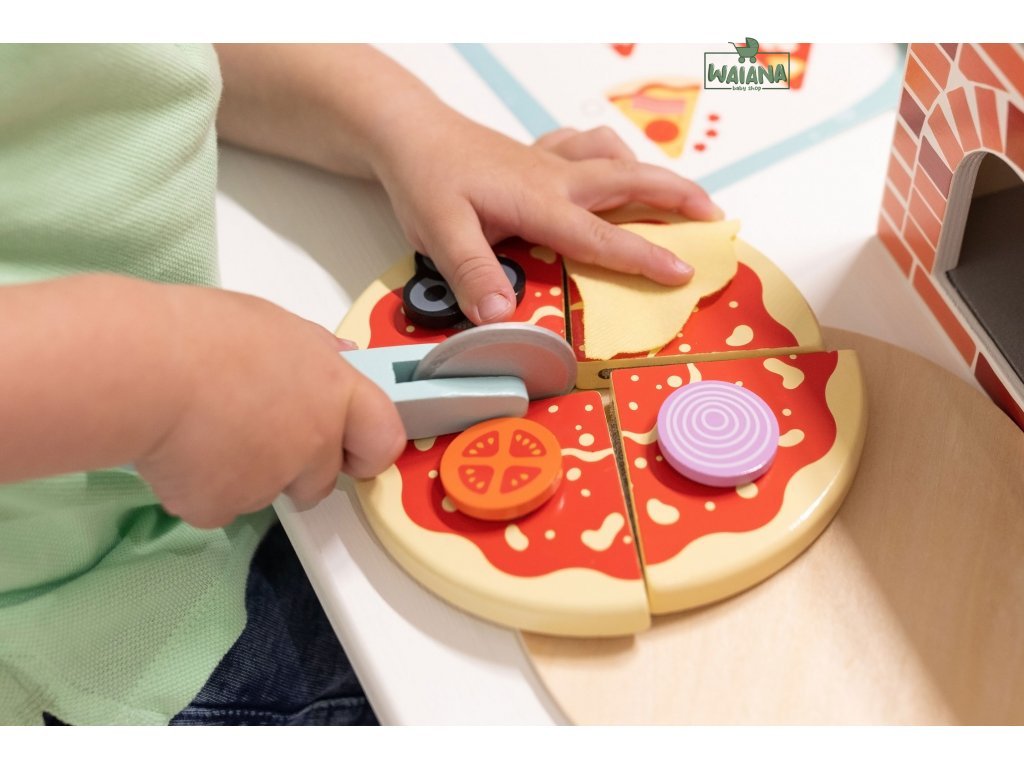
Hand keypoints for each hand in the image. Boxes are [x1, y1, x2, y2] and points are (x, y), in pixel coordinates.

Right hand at [136, 285, 404, 527]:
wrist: (146, 370)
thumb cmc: (206, 333)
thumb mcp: (274, 323)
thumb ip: (315, 350)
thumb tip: (339, 357)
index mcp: (335, 393)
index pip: (384, 438)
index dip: (368, 449)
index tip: (352, 450)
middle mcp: (314, 444)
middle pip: (322, 479)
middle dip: (296, 469)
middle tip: (253, 435)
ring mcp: (270, 482)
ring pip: (266, 493)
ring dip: (244, 475)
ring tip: (203, 431)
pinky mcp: (223, 507)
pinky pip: (218, 506)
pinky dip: (200, 489)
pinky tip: (177, 452)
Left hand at [375, 119, 722, 325]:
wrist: (410, 132)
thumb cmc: (426, 179)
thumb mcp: (439, 231)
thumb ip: (472, 273)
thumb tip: (501, 316)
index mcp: (540, 202)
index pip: (602, 236)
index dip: (646, 257)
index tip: (685, 274)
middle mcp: (557, 178)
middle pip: (632, 180)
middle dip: (679, 198)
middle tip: (715, 219)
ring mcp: (551, 162)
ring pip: (617, 157)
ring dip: (653, 174)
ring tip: (678, 196)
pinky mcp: (539, 154)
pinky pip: (588, 146)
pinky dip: (613, 155)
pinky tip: (612, 169)